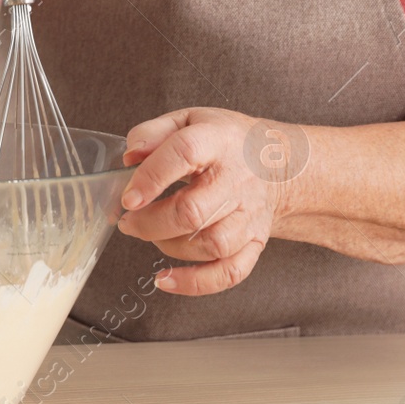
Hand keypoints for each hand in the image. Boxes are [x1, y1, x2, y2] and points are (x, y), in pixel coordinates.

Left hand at [117, 107, 298, 295]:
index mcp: (216, 141)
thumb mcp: (187, 120)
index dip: (152, 177)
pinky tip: (167, 279)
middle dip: (150, 222)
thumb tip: (129, 157)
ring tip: (150, 234)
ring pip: (210, 245)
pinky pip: (230, 272)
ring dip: (168, 247)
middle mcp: (236, 181)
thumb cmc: (223, 141)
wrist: (277, 162)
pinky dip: (196, 283)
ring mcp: (248, 215)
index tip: (128, 197)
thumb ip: (151, 133)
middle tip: (128, 221)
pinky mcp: (255, 242)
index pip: (184, 154)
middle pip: (193, 211)